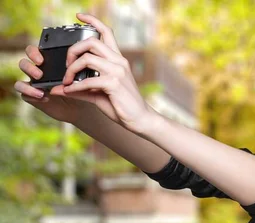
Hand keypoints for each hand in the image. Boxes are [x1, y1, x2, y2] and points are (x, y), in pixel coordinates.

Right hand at [14, 45, 91, 124]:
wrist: (80, 107)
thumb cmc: (80, 88)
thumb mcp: (81, 77)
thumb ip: (80, 69)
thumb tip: (82, 60)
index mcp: (47, 63)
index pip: (34, 51)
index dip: (34, 52)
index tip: (42, 59)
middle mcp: (38, 72)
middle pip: (23, 63)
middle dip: (29, 66)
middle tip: (40, 73)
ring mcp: (33, 85)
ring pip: (20, 79)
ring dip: (28, 82)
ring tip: (41, 85)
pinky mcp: (32, 96)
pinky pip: (23, 93)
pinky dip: (30, 93)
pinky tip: (44, 97)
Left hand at [55, 13, 156, 134]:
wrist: (140, 119)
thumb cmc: (122, 105)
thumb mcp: (99, 93)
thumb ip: (80, 88)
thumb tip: (58, 88)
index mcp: (118, 59)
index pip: (107, 32)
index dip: (92, 20)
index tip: (79, 16)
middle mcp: (119, 62)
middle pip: (91, 42)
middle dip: (73, 50)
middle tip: (67, 65)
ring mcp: (117, 72)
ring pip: (87, 58)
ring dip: (71, 70)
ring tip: (67, 81)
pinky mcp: (114, 84)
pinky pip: (87, 81)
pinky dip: (75, 87)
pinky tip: (69, 92)